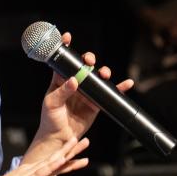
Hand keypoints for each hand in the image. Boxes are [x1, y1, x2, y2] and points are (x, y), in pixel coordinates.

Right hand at [0, 137, 88, 175]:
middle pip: (55, 159)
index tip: (81, 154)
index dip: (68, 160)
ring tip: (78, 142)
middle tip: (85, 140)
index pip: (53, 165)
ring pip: (51, 162)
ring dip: (65, 152)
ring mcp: (27, 175)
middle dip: (70, 150)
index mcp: (30, 174)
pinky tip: (62, 159)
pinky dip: (52, 165)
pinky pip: (41, 173)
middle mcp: (29, 171)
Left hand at [30, 32, 134, 151]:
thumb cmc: (50, 120)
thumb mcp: (52, 104)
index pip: (63, 62)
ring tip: (104, 74)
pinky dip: (118, 88)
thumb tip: (74, 80)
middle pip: (83, 66)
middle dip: (89, 59)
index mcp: (59, 81)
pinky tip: (126, 84)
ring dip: (103, 72)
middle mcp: (73, 84)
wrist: (60, 138)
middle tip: (90, 61)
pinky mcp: (95, 103)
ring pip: (97, 78)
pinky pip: (108, 94)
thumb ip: (63, 92)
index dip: (65, 48)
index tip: (68, 37)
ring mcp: (86, 93)